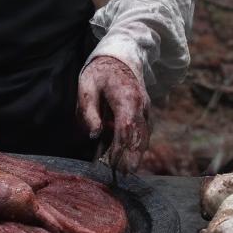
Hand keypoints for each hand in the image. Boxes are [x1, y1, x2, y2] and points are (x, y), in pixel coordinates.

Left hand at [77, 56, 150, 175]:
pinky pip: (144, 132)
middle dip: (132, 157)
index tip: (113, 165)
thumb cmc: (100, 71)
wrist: (121, 56)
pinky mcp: (145, 111)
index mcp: (126, 97)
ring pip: (144, 136)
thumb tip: (94, 134)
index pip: (126, 127)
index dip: (121, 149)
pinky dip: (137, 145)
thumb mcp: (86, 85)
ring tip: (125, 172)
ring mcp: (146, 108)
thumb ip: (89, 109)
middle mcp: (141, 104)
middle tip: (122, 176)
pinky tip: (129, 158)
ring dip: (136, 154)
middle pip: (139, 136)